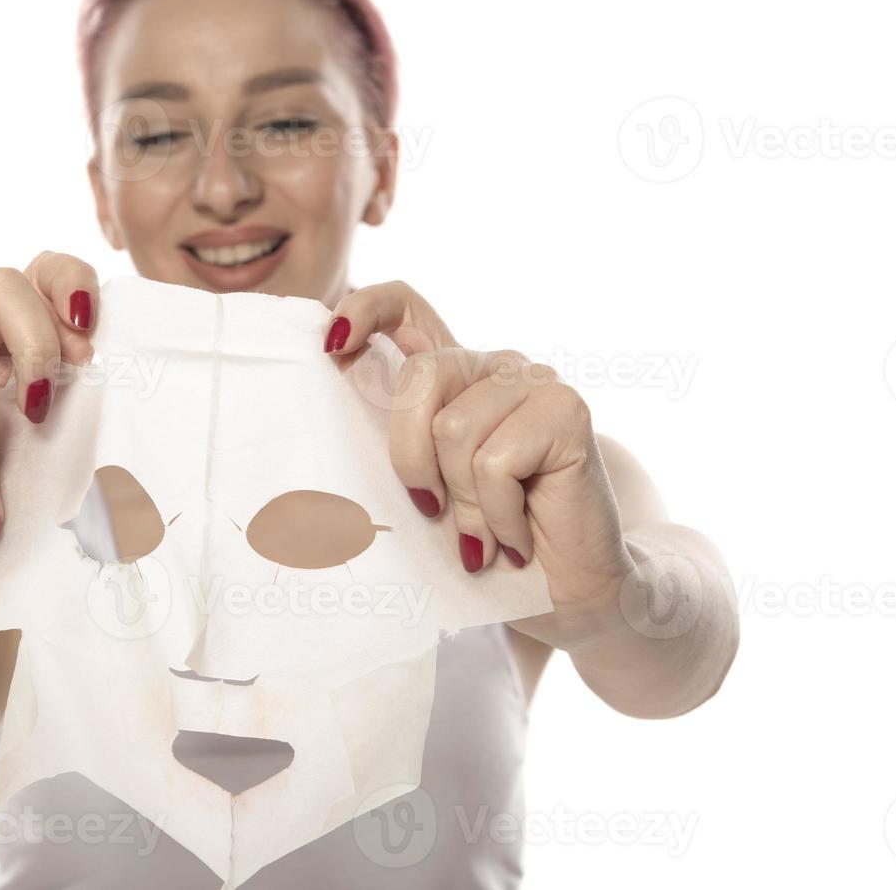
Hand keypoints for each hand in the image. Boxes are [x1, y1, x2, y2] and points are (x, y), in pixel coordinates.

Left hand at [324, 281, 633, 626]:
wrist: (567, 592)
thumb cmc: (485, 540)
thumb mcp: (425, 489)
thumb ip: (394, 446)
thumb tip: (328, 412)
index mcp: (453, 376)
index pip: (404, 304)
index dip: (364, 308)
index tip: (332, 346)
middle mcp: (494, 365)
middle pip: (419, 377)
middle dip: (412, 459)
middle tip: (434, 511)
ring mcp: (535, 382)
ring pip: (454, 428)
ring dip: (464, 504)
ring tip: (485, 537)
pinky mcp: (567, 411)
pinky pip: (495, 461)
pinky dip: (495, 516)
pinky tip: (516, 540)